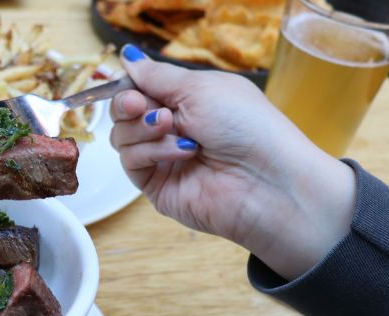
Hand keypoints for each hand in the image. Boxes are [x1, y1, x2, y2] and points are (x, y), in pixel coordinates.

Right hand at [110, 45, 355, 279]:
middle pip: (124, 113)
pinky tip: (181, 152)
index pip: (140, 89)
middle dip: (129, 105)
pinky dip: (151, 152)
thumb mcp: (200, 87)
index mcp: (186, 100)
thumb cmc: (246, 126)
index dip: (129, 85)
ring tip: (174, 129)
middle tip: (142, 106)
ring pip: (122, 137)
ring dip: (144, 128)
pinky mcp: (157, 185)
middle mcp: (172, 128)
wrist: (266, 180)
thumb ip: (157, 76)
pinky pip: (131, 162)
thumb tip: (127, 56)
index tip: (131, 84)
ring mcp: (162, 158)